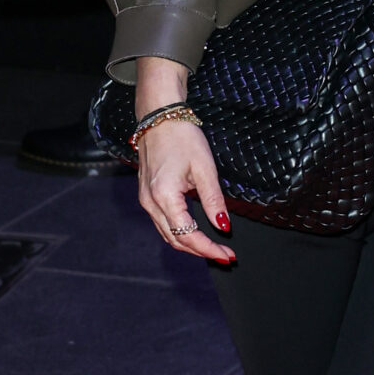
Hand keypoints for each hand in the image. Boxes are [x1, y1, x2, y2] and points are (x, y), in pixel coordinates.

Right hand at [134, 56, 232, 262]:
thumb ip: (214, 200)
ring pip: (168, 234)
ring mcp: (146, 200)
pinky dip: (181, 233)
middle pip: (176, 240)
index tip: (227, 255)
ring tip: (215, 248)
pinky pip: (164, 223)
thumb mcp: (205, 168)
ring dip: (191, 245)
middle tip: (226, 256)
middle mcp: (150, 203)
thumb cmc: (182, 137)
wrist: (159, 118)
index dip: (208, 249)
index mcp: (164, 196)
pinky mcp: (147, 196)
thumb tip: (223, 226)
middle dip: (201, 251)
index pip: (188, 234)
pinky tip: (198, 233)